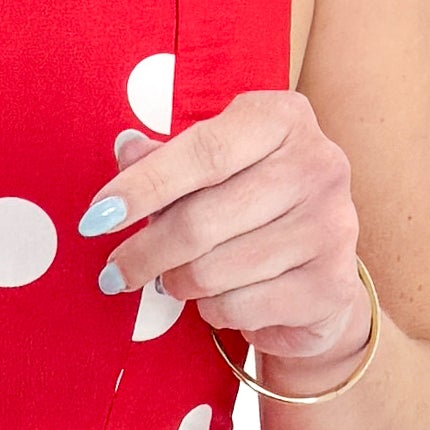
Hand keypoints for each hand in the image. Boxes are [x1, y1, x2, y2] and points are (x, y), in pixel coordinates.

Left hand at [78, 90, 371, 365]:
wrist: (318, 272)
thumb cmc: (250, 205)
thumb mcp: (210, 168)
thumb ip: (166, 159)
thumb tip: (126, 150)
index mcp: (282, 119)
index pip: (203, 151)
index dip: (143, 187)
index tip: (96, 217)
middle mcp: (318, 165)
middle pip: (201, 220)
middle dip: (144, 253)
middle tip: (114, 272)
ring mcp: (332, 226)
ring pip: (213, 270)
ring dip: (178, 283)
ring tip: (177, 279)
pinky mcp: (333, 285)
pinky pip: (239, 307)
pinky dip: (213, 310)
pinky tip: (220, 298)